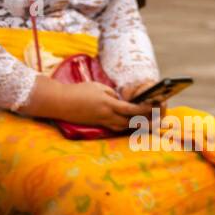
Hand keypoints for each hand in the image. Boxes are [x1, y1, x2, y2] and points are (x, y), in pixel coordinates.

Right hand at [31, 75, 151, 128]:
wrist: (61, 102)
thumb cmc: (79, 91)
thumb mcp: (98, 87)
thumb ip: (112, 94)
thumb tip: (121, 100)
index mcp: (108, 103)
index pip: (131, 109)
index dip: (144, 110)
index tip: (154, 108)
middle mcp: (107, 115)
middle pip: (130, 122)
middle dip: (142, 121)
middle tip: (153, 118)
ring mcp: (101, 121)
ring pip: (122, 126)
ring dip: (133, 125)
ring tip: (143, 121)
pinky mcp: (97, 124)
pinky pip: (114, 127)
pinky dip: (122, 125)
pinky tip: (126, 122)